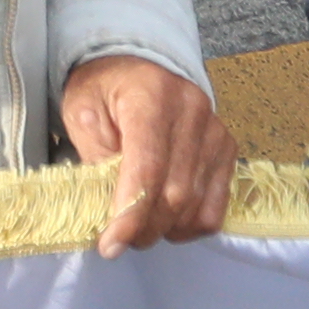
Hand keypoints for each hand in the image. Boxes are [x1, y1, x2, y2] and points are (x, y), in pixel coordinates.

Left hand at [58, 54, 234, 251]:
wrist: (138, 62)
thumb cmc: (104, 87)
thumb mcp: (82, 112)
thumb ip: (97, 156)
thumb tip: (112, 209)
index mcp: (151, 98)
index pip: (147, 169)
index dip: (129, 215)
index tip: (109, 246)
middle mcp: (192, 113)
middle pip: (175, 194)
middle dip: (144, 228)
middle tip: (119, 239)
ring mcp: (215, 132)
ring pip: (196, 204)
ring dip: (165, 230)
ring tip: (139, 228)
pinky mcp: (226, 148)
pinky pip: (216, 205)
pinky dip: (192, 225)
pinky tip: (168, 222)